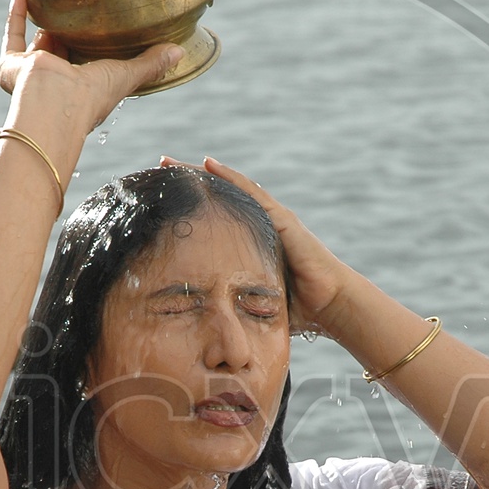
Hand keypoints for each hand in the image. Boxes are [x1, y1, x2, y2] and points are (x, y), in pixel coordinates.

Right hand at [0, 0, 181, 132]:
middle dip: (68, 41)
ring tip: (53, 6)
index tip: (102, 38)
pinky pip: (12, 40)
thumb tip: (179, 52)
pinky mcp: (13, 68)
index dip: (95, 55)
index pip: (89, 71)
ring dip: (44, 28)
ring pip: (36, 49)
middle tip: (78, 20)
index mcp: (82, 93)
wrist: (53, 103)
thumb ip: (150, 64)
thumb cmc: (89, 99)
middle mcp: (56, 87)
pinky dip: (16, 18)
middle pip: (63, 59)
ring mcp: (32, 78)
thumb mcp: (125, 77)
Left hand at [162, 156, 357, 334]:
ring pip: (231, 188)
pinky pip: (251, 193)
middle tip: (160, 165)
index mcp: (250, 242)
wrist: (328, 305)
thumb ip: (231, 305)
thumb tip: (200, 327)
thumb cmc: (295, 309)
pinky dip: (230, 177)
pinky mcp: (282, 219)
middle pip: (219, 196)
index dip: (190, 207)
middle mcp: (260, 224)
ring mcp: (272, 218)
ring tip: (172, 161)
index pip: (215, 218)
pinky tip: (210, 165)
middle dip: (188, 180)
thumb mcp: (251, 303)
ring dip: (201, 172)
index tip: (161, 196)